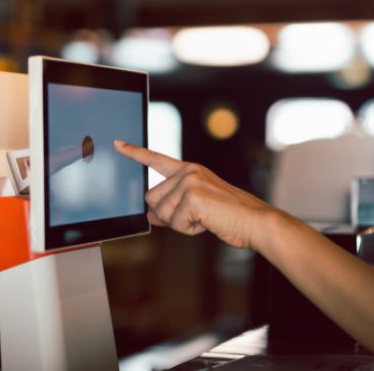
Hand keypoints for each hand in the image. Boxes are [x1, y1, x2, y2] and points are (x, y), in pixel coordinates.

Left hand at [114, 140, 277, 248]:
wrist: (256, 222)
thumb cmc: (229, 216)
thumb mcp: (195, 210)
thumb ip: (171, 209)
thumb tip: (150, 215)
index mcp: (189, 170)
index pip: (156, 159)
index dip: (135, 152)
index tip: (117, 144)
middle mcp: (188, 171)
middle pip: (152, 198)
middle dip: (168, 214)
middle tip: (196, 216)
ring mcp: (190, 182)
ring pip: (162, 212)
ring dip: (181, 223)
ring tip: (206, 218)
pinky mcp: (193, 197)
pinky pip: (176, 223)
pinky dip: (190, 229)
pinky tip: (208, 222)